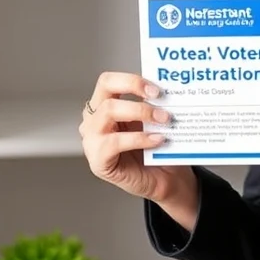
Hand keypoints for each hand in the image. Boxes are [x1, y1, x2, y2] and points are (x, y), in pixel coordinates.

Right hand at [79, 72, 193, 212]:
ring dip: (140, 112)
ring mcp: (92, 140)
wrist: (164, 179)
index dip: (131, 80)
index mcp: (104, 106)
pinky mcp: (98, 160)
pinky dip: (139, 138)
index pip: (108, 81)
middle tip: (162, 99)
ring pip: (108, 112)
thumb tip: (167, 87)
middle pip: (106, 94)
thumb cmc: (156, 149)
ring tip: (164, 120)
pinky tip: (157, 139)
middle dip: (136, 92)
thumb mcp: (154, 121)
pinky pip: (115, 142)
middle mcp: (94, 120)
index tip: (156, 88)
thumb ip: (153, 104)